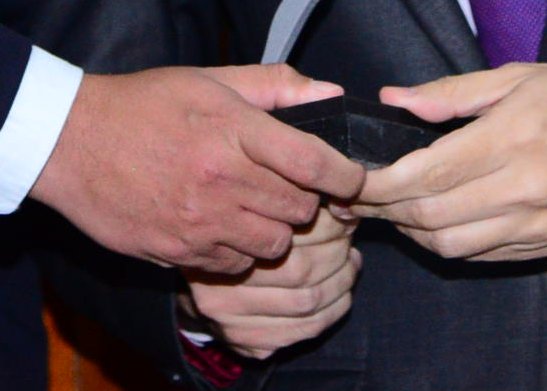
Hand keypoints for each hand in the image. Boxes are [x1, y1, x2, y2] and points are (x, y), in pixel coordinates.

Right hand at [32, 65, 362, 270]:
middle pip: (299, 209)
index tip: (351, 178)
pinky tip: (224, 226)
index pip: (313, 163)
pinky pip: (235, 265)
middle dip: (306, 200)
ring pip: (273, 245)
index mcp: (232, 129)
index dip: (345, 176)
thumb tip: (330, 90)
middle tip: (291, 187)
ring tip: (256, 207)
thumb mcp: (208, 78)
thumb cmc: (142, 103)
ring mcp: (199, 221)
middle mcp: (220, 179)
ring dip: (275, 229)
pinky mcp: (177, 251)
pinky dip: (240, 251)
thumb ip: (273, 85)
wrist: (70, 142)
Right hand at [186, 203, 359, 358]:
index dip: (328, 227)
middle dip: (336, 254)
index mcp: (220, 244)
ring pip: (306, 304)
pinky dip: (333, 311)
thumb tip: (345, 207)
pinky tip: (341, 294)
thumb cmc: (233, 230)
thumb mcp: (255, 206)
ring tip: (349, 264)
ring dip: (340, 284)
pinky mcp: (244, 341)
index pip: (289, 237)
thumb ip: (293, 205)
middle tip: (347, 241)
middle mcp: (218, 286)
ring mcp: (230, 319)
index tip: (342, 216)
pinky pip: (304, 329)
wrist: (197, 276)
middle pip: (300, 272)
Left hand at [352, 62, 546, 261]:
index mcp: (511, 139)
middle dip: (386, 210)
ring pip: (452, 246)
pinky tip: (438, 222)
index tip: (353, 176)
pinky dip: (451, 244)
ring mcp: (538, 224)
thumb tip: (394, 99)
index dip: (379, 183)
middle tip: (362, 194)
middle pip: (430, 217)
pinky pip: (484, 256)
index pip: (425, 176)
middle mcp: (523, 189)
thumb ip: (451, 93)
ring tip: (396, 208)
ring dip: (414, 232)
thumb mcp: (519, 77)